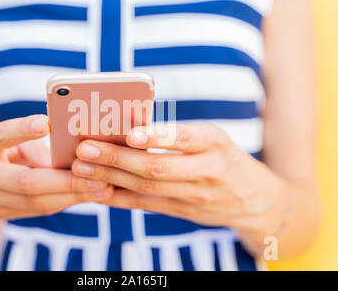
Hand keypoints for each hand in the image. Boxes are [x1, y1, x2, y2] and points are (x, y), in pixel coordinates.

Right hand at [0, 115, 112, 219]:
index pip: (1, 135)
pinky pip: (37, 210)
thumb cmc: (4, 144)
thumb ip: (33, 143)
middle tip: (99, 178)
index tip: (47, 123)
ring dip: (72, 196)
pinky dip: (64, 202)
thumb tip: (66, 156)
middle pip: (25, 181)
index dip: (23, 130)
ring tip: (101, 189)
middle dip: (66, 181)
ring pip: (35, 202)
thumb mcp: (11, 136)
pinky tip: (86, 195)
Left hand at [71, 123, 287, 239]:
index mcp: (215, 142)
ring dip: (111, 177)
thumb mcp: (212, 137)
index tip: (130, 133)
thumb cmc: (225, 157)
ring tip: (83, 167)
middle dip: (118, 158)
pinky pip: (146, 205)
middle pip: (157, 167)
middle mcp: (207, 170)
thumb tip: (129, 125)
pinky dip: (119, 198)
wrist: (254, 199)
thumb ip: (177, 134)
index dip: (158, 136)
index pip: (186, 138)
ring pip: (147, 188)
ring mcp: (196, 196)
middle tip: (87, 148)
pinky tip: (97, 189)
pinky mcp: (184, 212)